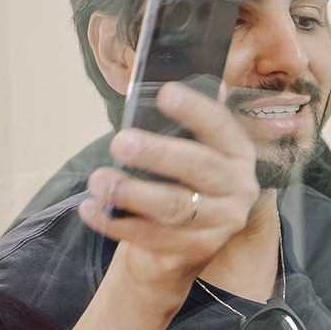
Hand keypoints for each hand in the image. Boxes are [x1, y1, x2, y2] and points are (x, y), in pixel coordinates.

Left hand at [80, 79, 259, 305]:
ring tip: (98, 181)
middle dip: (157, 154)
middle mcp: (238, 188)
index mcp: (237, 153)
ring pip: (174, 207)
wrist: (181, 248)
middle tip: (120, 142)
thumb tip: (159, 79)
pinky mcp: (197, 251)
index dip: (194, 109)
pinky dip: (116, 223)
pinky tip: (91, 209)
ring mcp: (221, 223)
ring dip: (131, 193)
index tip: (165, 93)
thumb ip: (183, 122)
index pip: (219, 126)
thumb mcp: (189, 150)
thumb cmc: (180, 184)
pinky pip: (152, 237)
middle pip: (199, 168)